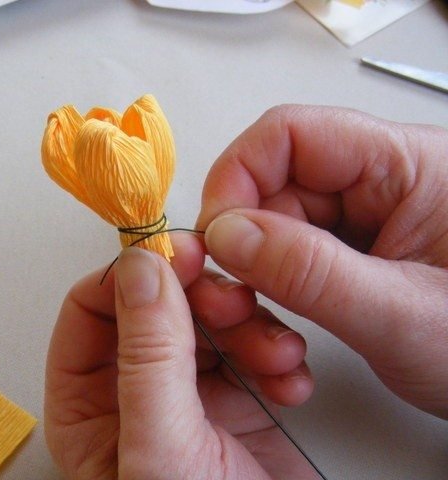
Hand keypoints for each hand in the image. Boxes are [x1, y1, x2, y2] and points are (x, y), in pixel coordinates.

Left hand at [45, 234, 317, 478]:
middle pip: (156, 305)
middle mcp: (132, 392)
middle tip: (234, 302)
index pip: (92, 310)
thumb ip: (147, 354)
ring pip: (207, 318)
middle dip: (201, 297)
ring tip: (275, 353)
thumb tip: (139, 268)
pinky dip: (275, 350)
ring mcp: (186, 394)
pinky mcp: (235, 403)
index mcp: (88, 403)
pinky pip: (249, 345)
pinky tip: (291, 380)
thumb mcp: (162, 445)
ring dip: (247, 323)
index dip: (132, 277)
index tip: (176, 257)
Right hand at [197, 105, 447, 418]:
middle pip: (274, 187)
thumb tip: (228, 234)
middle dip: (242, 246)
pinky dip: (273, 296)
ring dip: (254, 280)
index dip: (239, 177)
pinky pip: (291, 259)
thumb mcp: (402, 315)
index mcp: (409, 166)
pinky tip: (283, 330)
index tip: (216, 236)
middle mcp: (383, 184)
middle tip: (231, 299)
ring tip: (263, 332)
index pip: (292, 135)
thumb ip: (310, 273)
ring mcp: (366, 222)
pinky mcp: (354, 254)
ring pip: (274, 229)